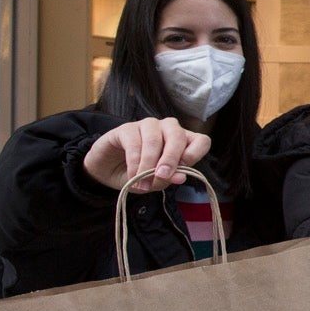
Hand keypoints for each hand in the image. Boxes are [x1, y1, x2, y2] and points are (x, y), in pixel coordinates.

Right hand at [82, 117, 210, 192]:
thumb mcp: (156, 182)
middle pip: (178, 137)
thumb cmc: (139, 175)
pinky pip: (134, 144)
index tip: (182, 171)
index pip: (202, 141)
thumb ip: (169, 178)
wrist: (107, 172)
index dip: (195, 154)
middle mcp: (168, 128)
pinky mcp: (126, 128)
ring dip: (148, 166)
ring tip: (143, 184)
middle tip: (161, 177)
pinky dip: (134, 164)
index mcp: (182, 141)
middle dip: (171, 160)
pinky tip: (133, 177)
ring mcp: (147, 125)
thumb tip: (181, 177)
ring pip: (154, 141)